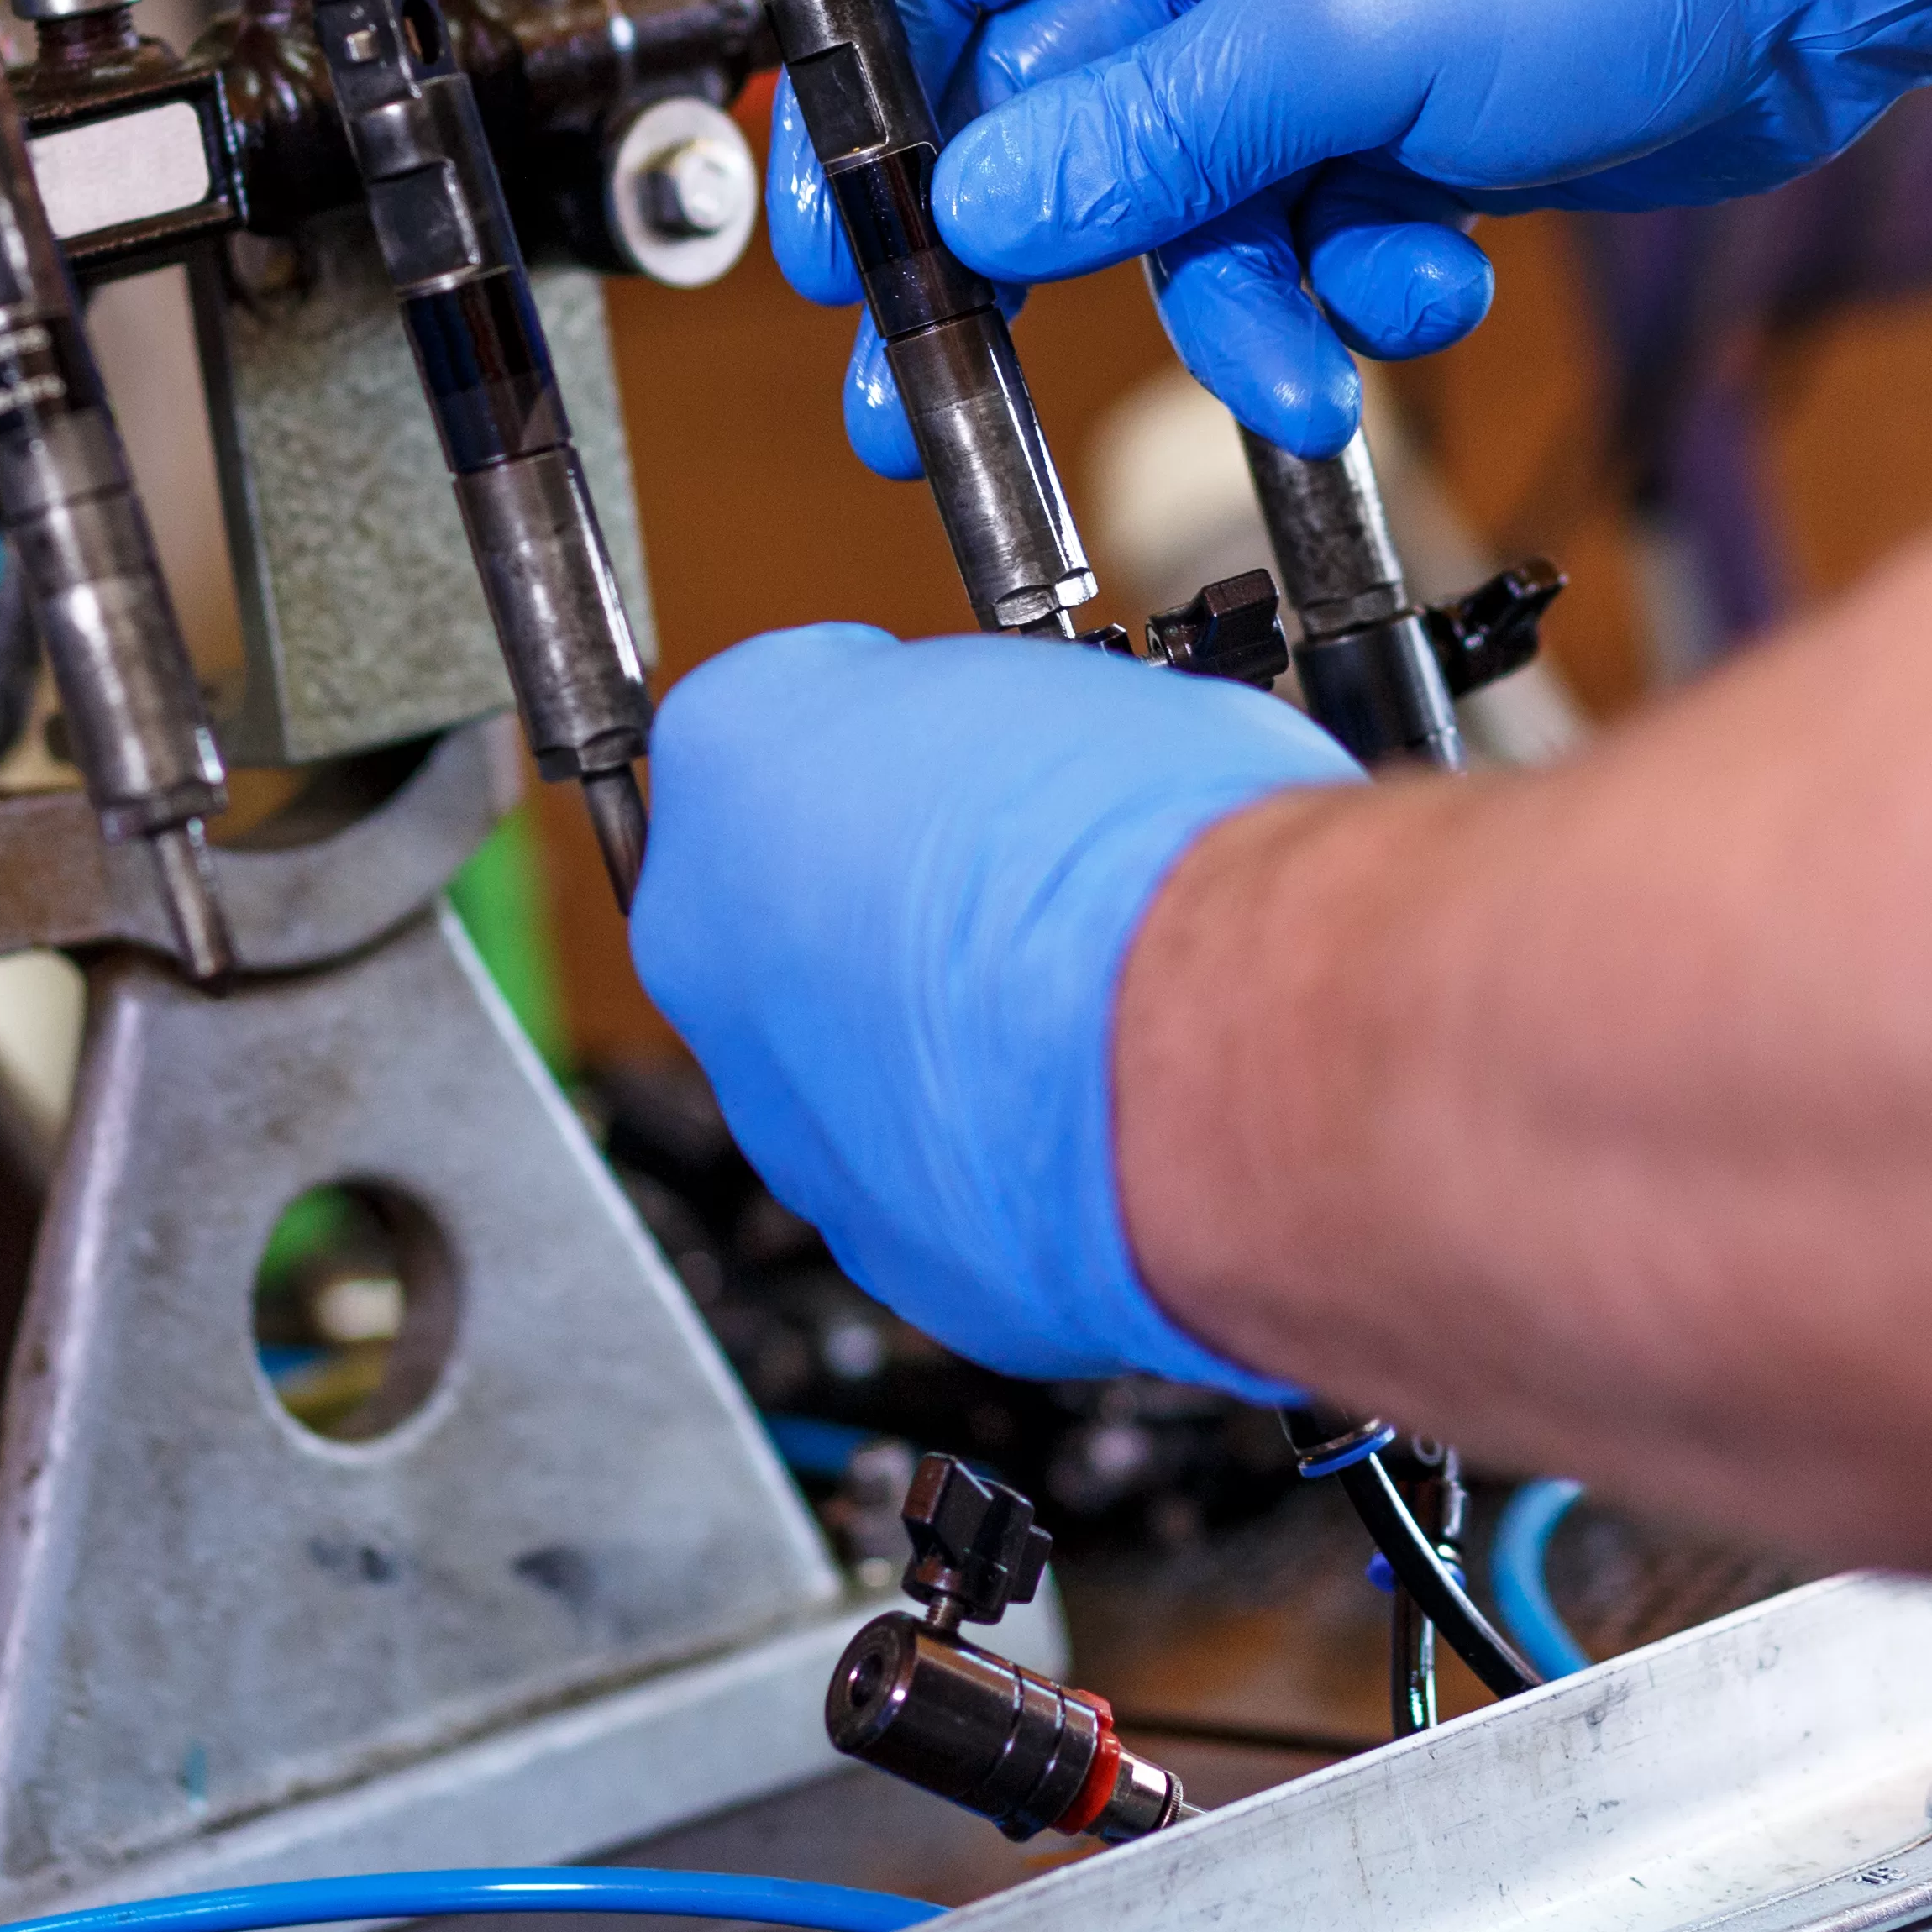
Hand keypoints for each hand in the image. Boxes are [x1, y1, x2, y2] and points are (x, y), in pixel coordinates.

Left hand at [630, 623, 1352, 1390]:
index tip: (970, 759)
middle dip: (904, 906)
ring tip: (1091, 1016)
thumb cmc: (1155, 851)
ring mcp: (784, 1109)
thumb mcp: (1079, 685)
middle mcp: (712, 936)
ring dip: (948, 1043)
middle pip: (793, 905)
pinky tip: (1106, 1117)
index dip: (904, 735)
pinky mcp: (886, 1247)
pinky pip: (940, 1186)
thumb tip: (1048, 749)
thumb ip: (1001, 720)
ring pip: (857, 1062)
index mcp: (738, 746)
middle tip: (1037, 896)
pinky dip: (1009, 1160)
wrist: (1218, 1050)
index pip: (784, 709)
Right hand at [770, 0, 1494, 475]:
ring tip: (1303, 375)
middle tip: (948, 404)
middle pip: (1042, 97)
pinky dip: (1355, 284)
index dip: (875, 100)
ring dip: (1238, 302)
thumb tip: (978, 214)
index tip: (846, 251)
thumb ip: (1149, 131)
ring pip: (1184, 196)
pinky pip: (1306, 227)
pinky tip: (1433, 286)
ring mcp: (1304, 6)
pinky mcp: (1392, 105)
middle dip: (1038, 258)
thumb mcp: (1347, 22)